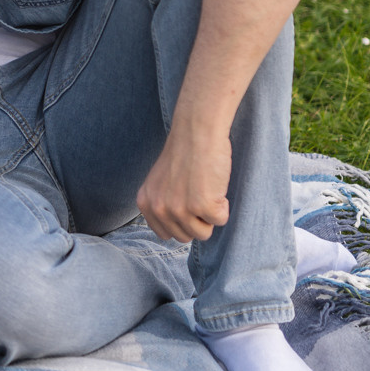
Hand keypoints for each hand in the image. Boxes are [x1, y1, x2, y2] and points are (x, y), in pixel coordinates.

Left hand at [135, 128, 231, 242]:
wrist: (197, 132)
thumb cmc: (184, 154)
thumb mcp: (160, 183)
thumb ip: (162, 206)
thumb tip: (176, 231)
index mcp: (146, 204)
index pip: (166, 234)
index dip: (181, 222)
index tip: (186, 202)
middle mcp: (159, 209)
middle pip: (185, 237)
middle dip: (197, 220)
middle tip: (198, 192)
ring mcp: (180, 209)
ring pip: (203, 233)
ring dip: (210, 215)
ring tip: (205, 189)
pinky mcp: (202, 206)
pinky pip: (220, 220)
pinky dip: (223, 206)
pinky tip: (215, 185)